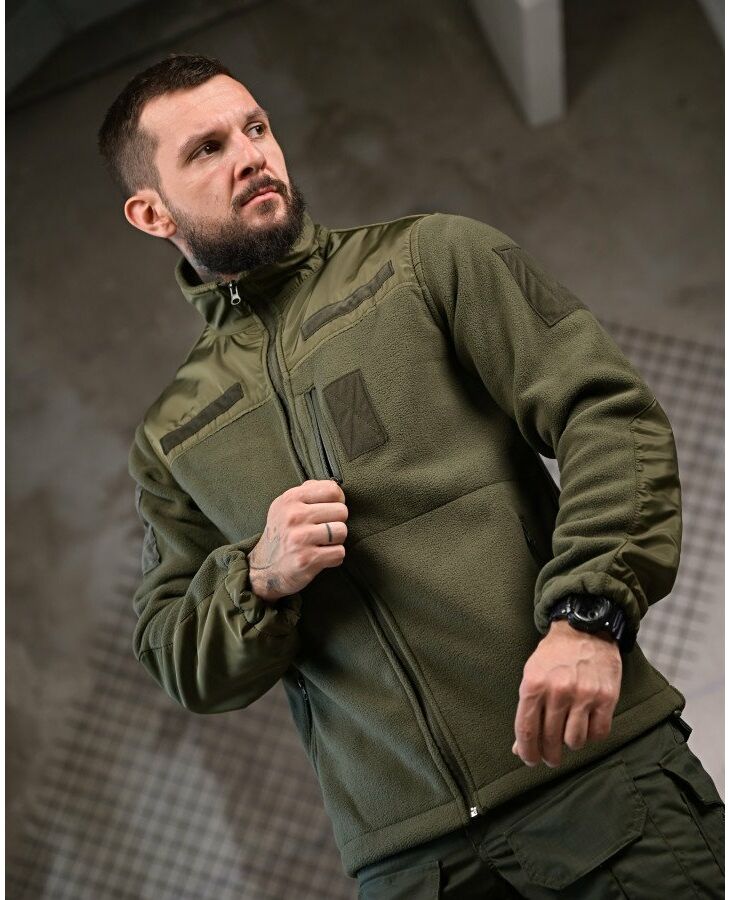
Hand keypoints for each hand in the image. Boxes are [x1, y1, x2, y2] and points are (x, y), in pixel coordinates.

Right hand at [248, 479, 347, 600]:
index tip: (330, 509)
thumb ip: (307, 491)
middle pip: (341, 511)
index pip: (332, 490)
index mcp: (291, 499)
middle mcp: (294, 516)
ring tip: (322, 543)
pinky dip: (334, 557)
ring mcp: (300, 538)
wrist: (265, 568)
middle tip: (324, 530)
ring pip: (342, 532)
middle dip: (337, 522)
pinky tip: (321, 556)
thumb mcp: (285, 506)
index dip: (338, 500)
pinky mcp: (307, 559)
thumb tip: (333, 486)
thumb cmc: (281, 534)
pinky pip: (339, 553)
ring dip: (336, 540)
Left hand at [512, 619, 621, 767]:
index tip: (530, 760)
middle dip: (549, 755)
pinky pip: (599, 733)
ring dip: (571, 743)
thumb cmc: (554, 656)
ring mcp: (583, 694)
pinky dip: (592, 735)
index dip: (527, 751)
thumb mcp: (532, 675)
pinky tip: (587, 726)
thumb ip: (527, 710)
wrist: (585, 629)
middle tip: (551, 758)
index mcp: (534, 685)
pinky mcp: (606, 697)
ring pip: (575, 741)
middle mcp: (558, 691)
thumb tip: (520, 747)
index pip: (527, 730)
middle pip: (550, 739)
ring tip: (570, 735)